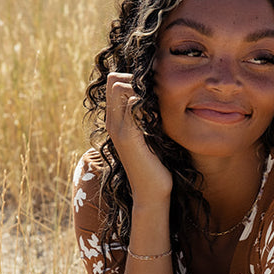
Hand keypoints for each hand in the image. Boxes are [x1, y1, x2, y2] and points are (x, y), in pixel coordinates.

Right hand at [105, 72, 172, 200]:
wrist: (152, 193)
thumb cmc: (156, 165)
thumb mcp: (151, 135)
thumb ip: (149, 117)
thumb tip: (160, 100)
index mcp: (116, 121)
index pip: (115, 82)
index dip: (134, 81)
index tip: (153, 94)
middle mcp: (113, 122)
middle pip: (114, 80)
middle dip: (136, 80)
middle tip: (156, 97)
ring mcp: (118, 128)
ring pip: (120, 87)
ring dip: (141, 90)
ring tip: (157, 106)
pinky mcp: (128, 136)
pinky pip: (132, 104)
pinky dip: (146, 103)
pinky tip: (159, 116)